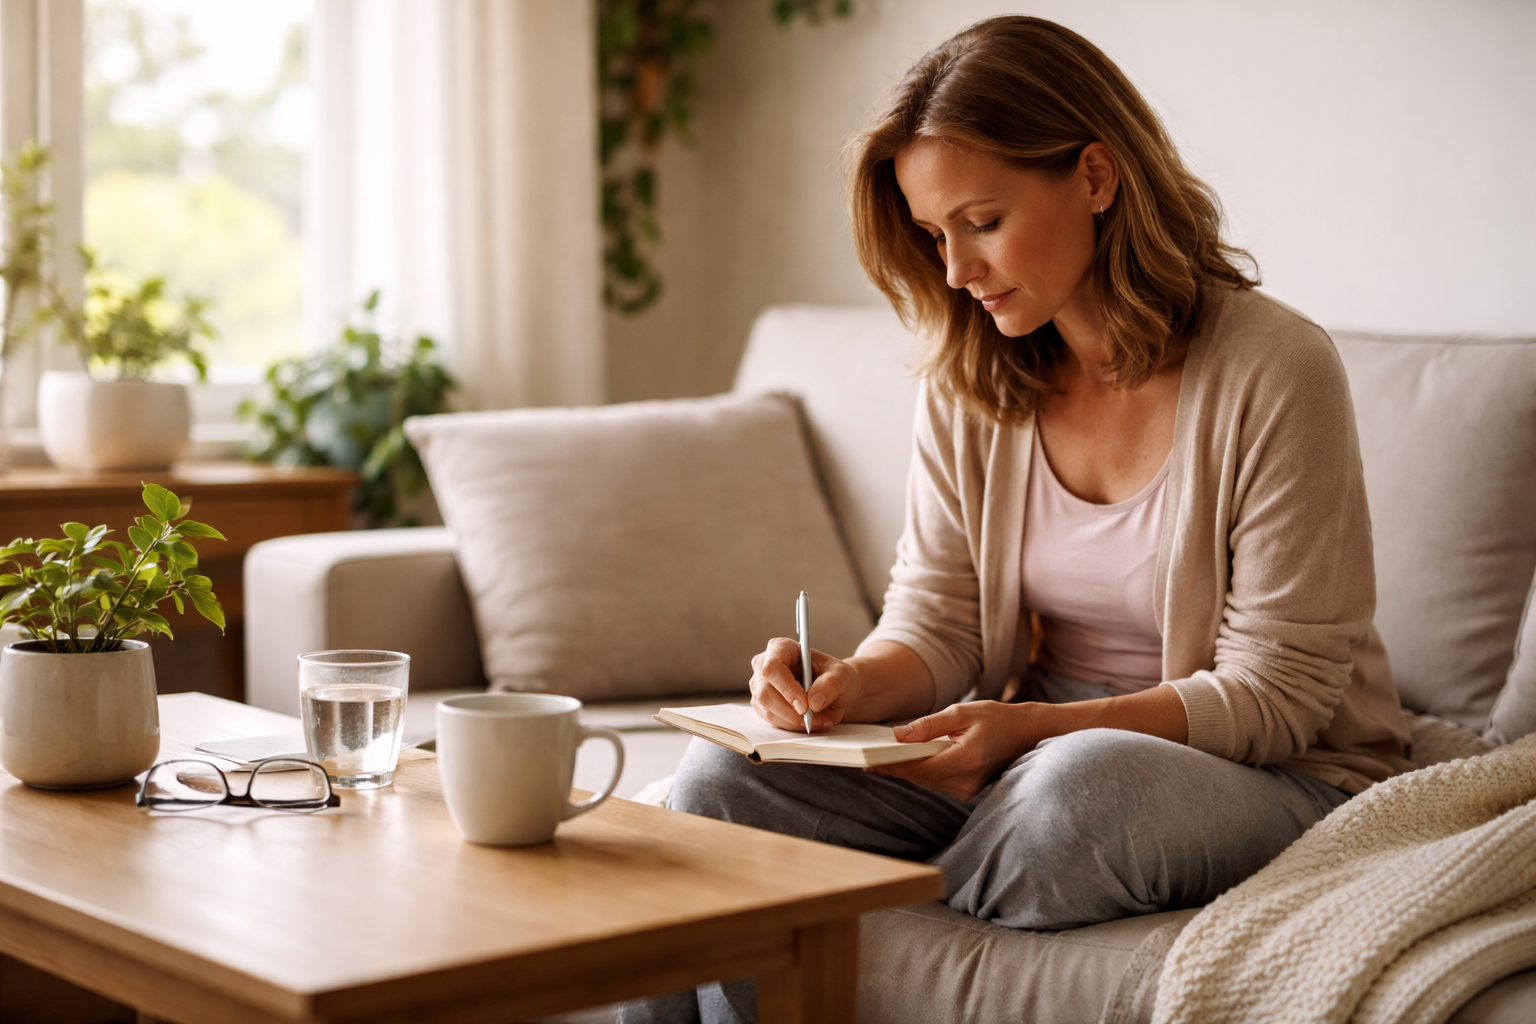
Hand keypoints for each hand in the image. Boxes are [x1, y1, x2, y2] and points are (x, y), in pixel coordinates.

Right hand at [750, 637, 864, 731]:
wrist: (835, 692)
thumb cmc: (835, 676)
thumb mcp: (843, 675)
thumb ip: (831, 684)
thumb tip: (813, 701)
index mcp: (781, 648)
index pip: (773, 666)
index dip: (786, 687)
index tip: (804, 704)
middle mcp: (765, 665)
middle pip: (765, 692)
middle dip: (790, 711)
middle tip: (812, 717)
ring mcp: (761, 687)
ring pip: (768, 710)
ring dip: (795, 721)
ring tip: (820, 720)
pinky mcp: (764, 706)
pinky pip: (774, 721)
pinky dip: (794, 726)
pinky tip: (812, 723)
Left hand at [872, 700, 1055, 800]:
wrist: (1028, 734)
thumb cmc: (998, 718)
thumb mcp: (962, 712)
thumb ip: (929, 725)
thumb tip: (898, 735)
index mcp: (965, 759)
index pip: (919, 768)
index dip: (891, 765)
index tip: (868, 761)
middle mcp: (966, 781)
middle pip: (919, 777)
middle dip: (894, 766)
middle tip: (868, 756)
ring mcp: (968, 790)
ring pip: (926, 781)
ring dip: (908, 769)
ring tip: (883, 755)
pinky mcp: (968, 791)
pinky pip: (937, 782)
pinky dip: (923, 771)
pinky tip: (911, 759)